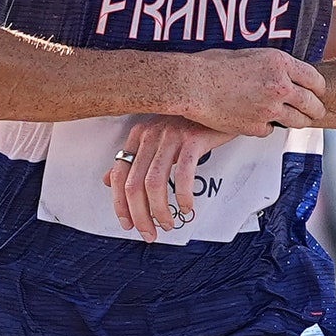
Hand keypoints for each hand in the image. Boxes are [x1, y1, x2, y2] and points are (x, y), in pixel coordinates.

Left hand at [102, 117, 237, 241]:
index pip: (119, 175)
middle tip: (150, 233)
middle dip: (140, 215)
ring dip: (160, 211)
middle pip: (134, 184)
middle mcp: (150, 133)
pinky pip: (182, 174)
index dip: (120, 205)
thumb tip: (109, 180)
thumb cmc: (194, 125)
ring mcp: (171, 135)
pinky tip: (187, 207)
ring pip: (155, 183)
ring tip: (169, 224)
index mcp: (138, 135)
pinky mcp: (193, 139)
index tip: (129, 224)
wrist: (225, 103)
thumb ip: (135, 159)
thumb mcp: (161, 141)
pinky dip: (183, 196)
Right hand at [178, 47, 325, 136]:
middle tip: (316, 111)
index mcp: (281, 64)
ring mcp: (269, 109)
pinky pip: (270, 130)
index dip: (319, 88)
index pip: (315, 80)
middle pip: (312, 104)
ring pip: (297, 121)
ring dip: (298, 121)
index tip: (318, 92)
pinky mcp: (256, 127)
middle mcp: (280, 86)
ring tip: (296, 120)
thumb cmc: (214, 65)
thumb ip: (274, 66)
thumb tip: (287, 72)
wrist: (192, 84)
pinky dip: (266, 127)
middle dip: (315, 109)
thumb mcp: (252, 55)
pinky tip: (257, 120)